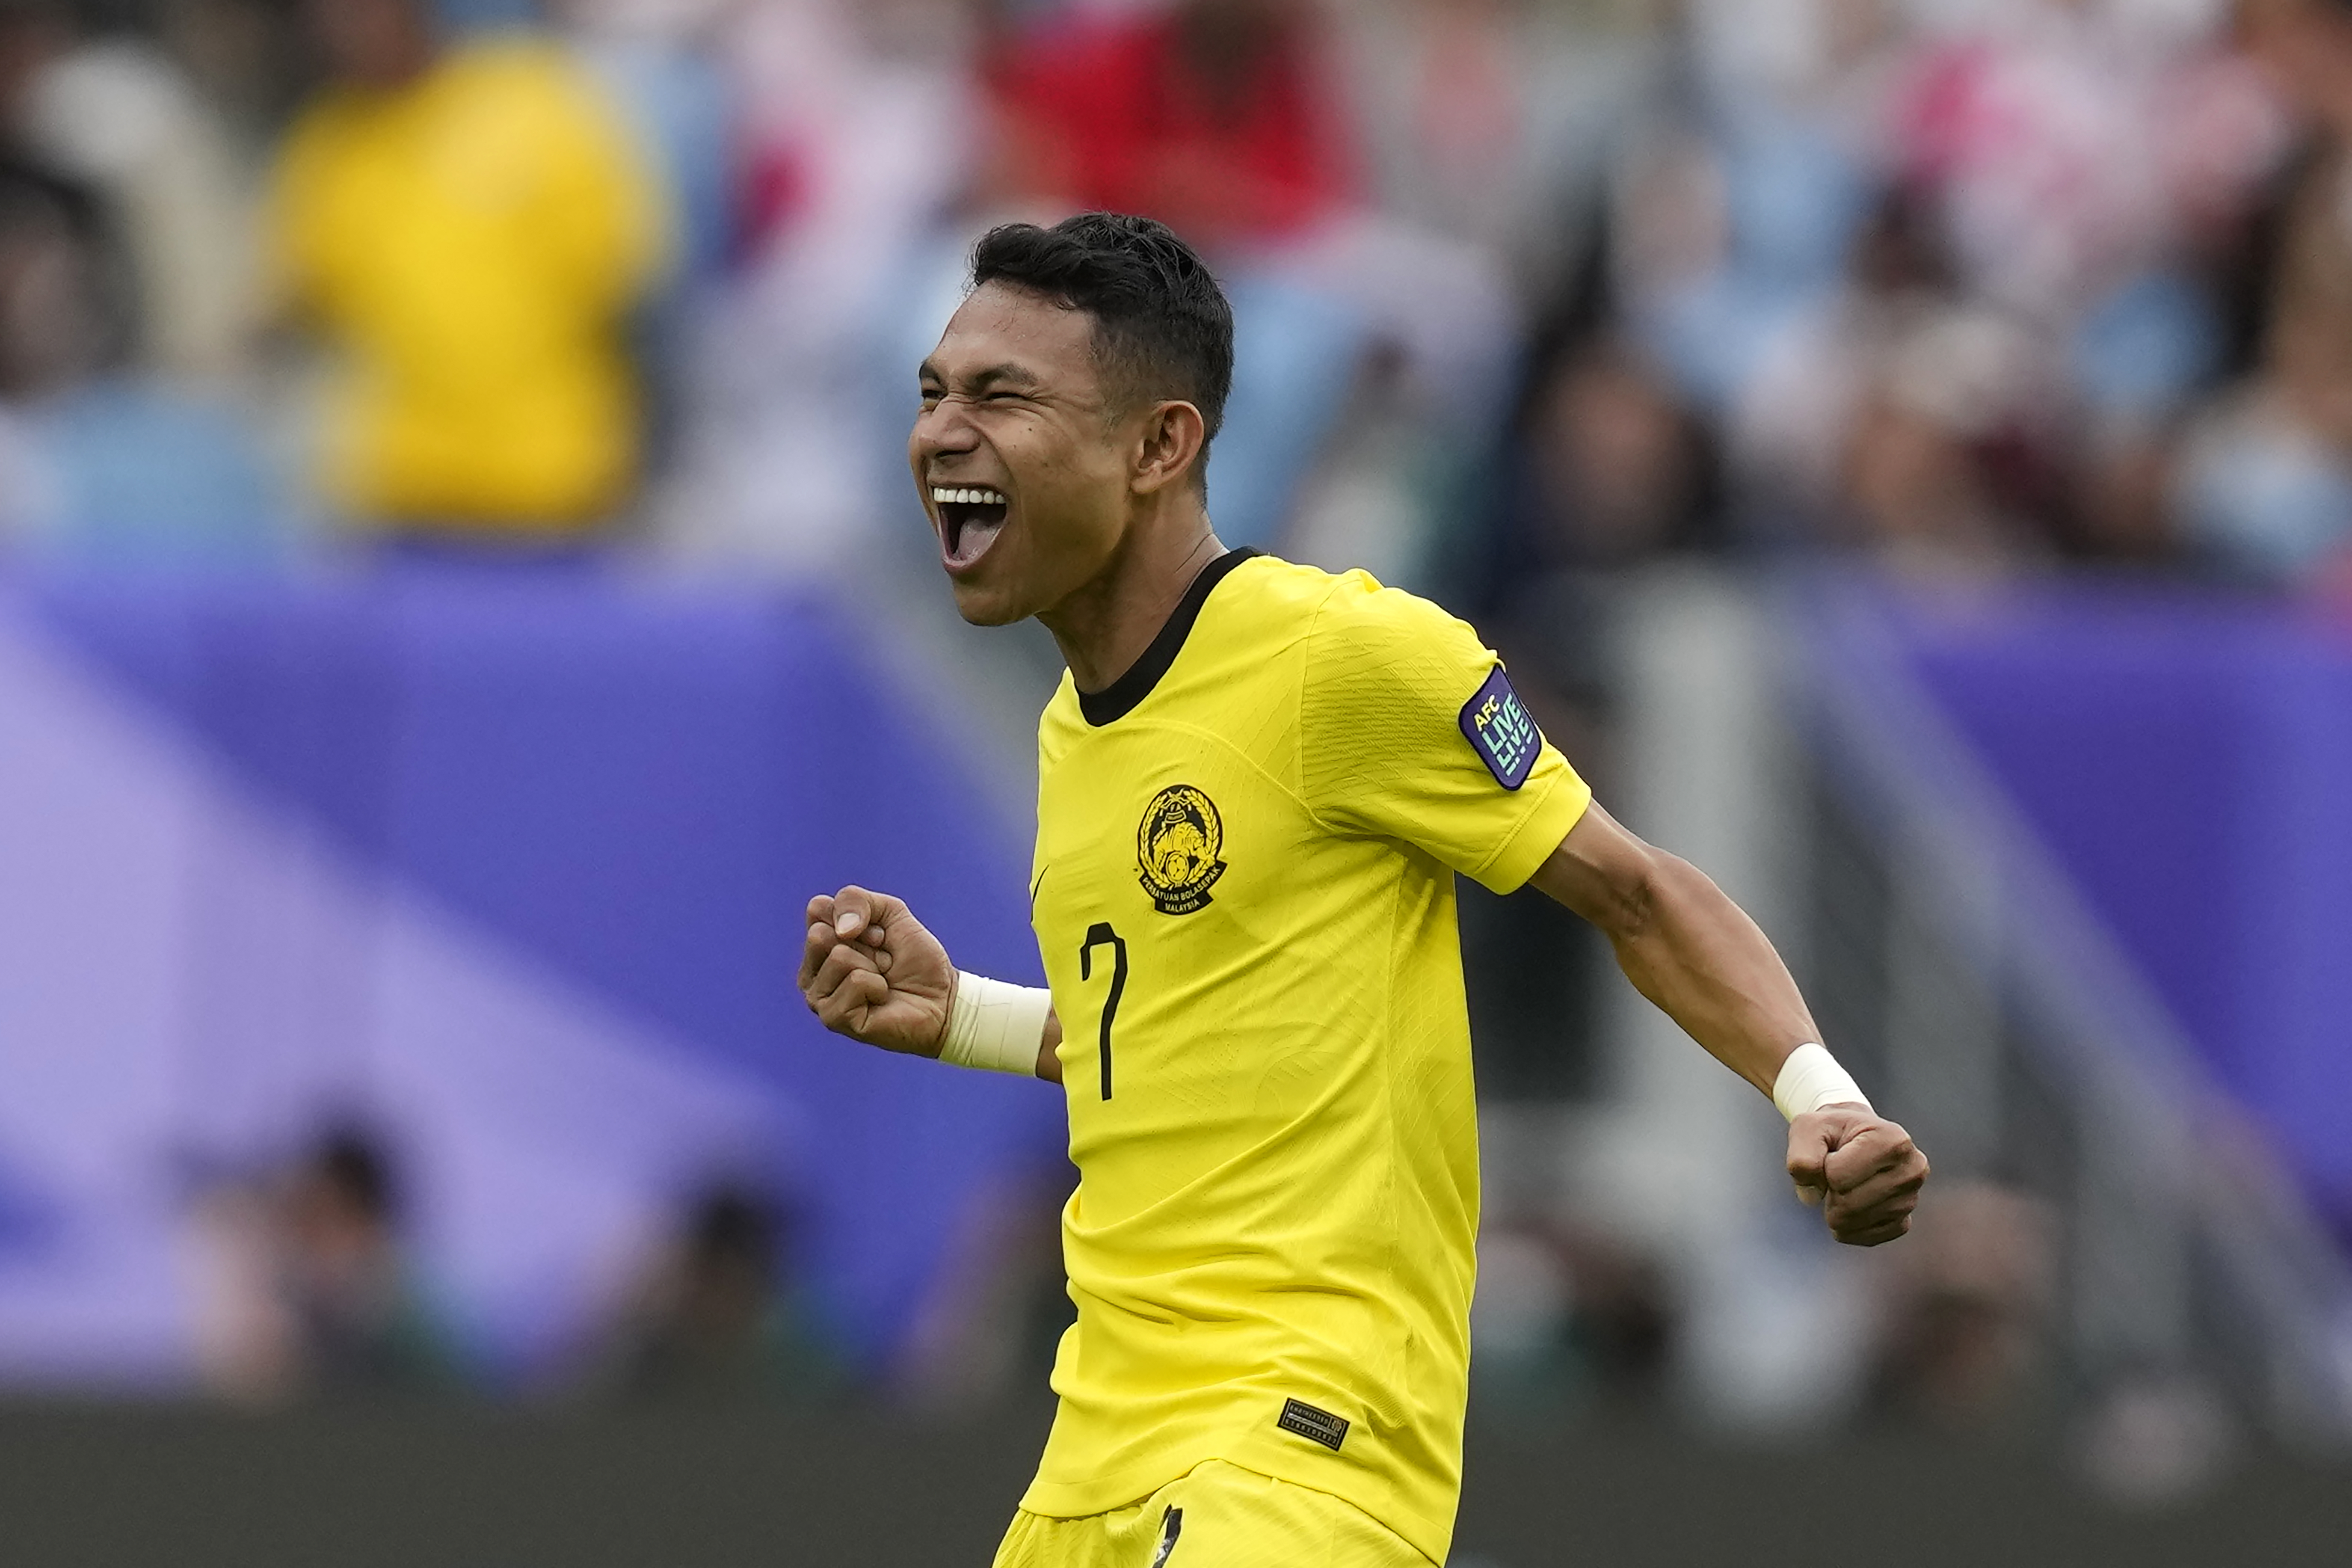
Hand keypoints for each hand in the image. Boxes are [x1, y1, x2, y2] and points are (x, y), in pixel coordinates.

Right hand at [799, 886, 956, 1056]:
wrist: (941, 998)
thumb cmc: (915, 959)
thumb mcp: (892, 913)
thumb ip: (856, 900)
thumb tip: (841, 929)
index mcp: (820, 943)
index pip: (817, 908)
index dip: (859, 915)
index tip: (880, 936)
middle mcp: (812, 970)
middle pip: (820, 934)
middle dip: (865, 942)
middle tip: (883, 959)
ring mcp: (819, 997)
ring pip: (838, 957)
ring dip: (874, 965)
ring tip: (883, 980)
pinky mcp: (833, 1018)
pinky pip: (855, 981)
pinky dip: (878, 986)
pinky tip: (881, 998)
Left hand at [1785, 1106, 1927, 1245]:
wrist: (1854, 1137)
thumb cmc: (1831, 1131)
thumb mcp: (1808, 1128)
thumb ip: (1802, 1157)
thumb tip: (1810, 1197)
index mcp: (1892, 1140)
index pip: (1837, 1175)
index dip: (1822, 1167)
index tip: (1833, 1153)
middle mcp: (1911, 1169)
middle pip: (1847, 1204)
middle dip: (1827, 1192)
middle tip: (1834, 1174)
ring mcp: (1910, 1199)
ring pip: (1853, 1223)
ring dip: (1835, 1209)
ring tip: (1845, 1185)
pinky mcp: (1903, 1222)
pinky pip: (1864, 1237)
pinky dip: (1847, 1226)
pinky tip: (1850, 1204)